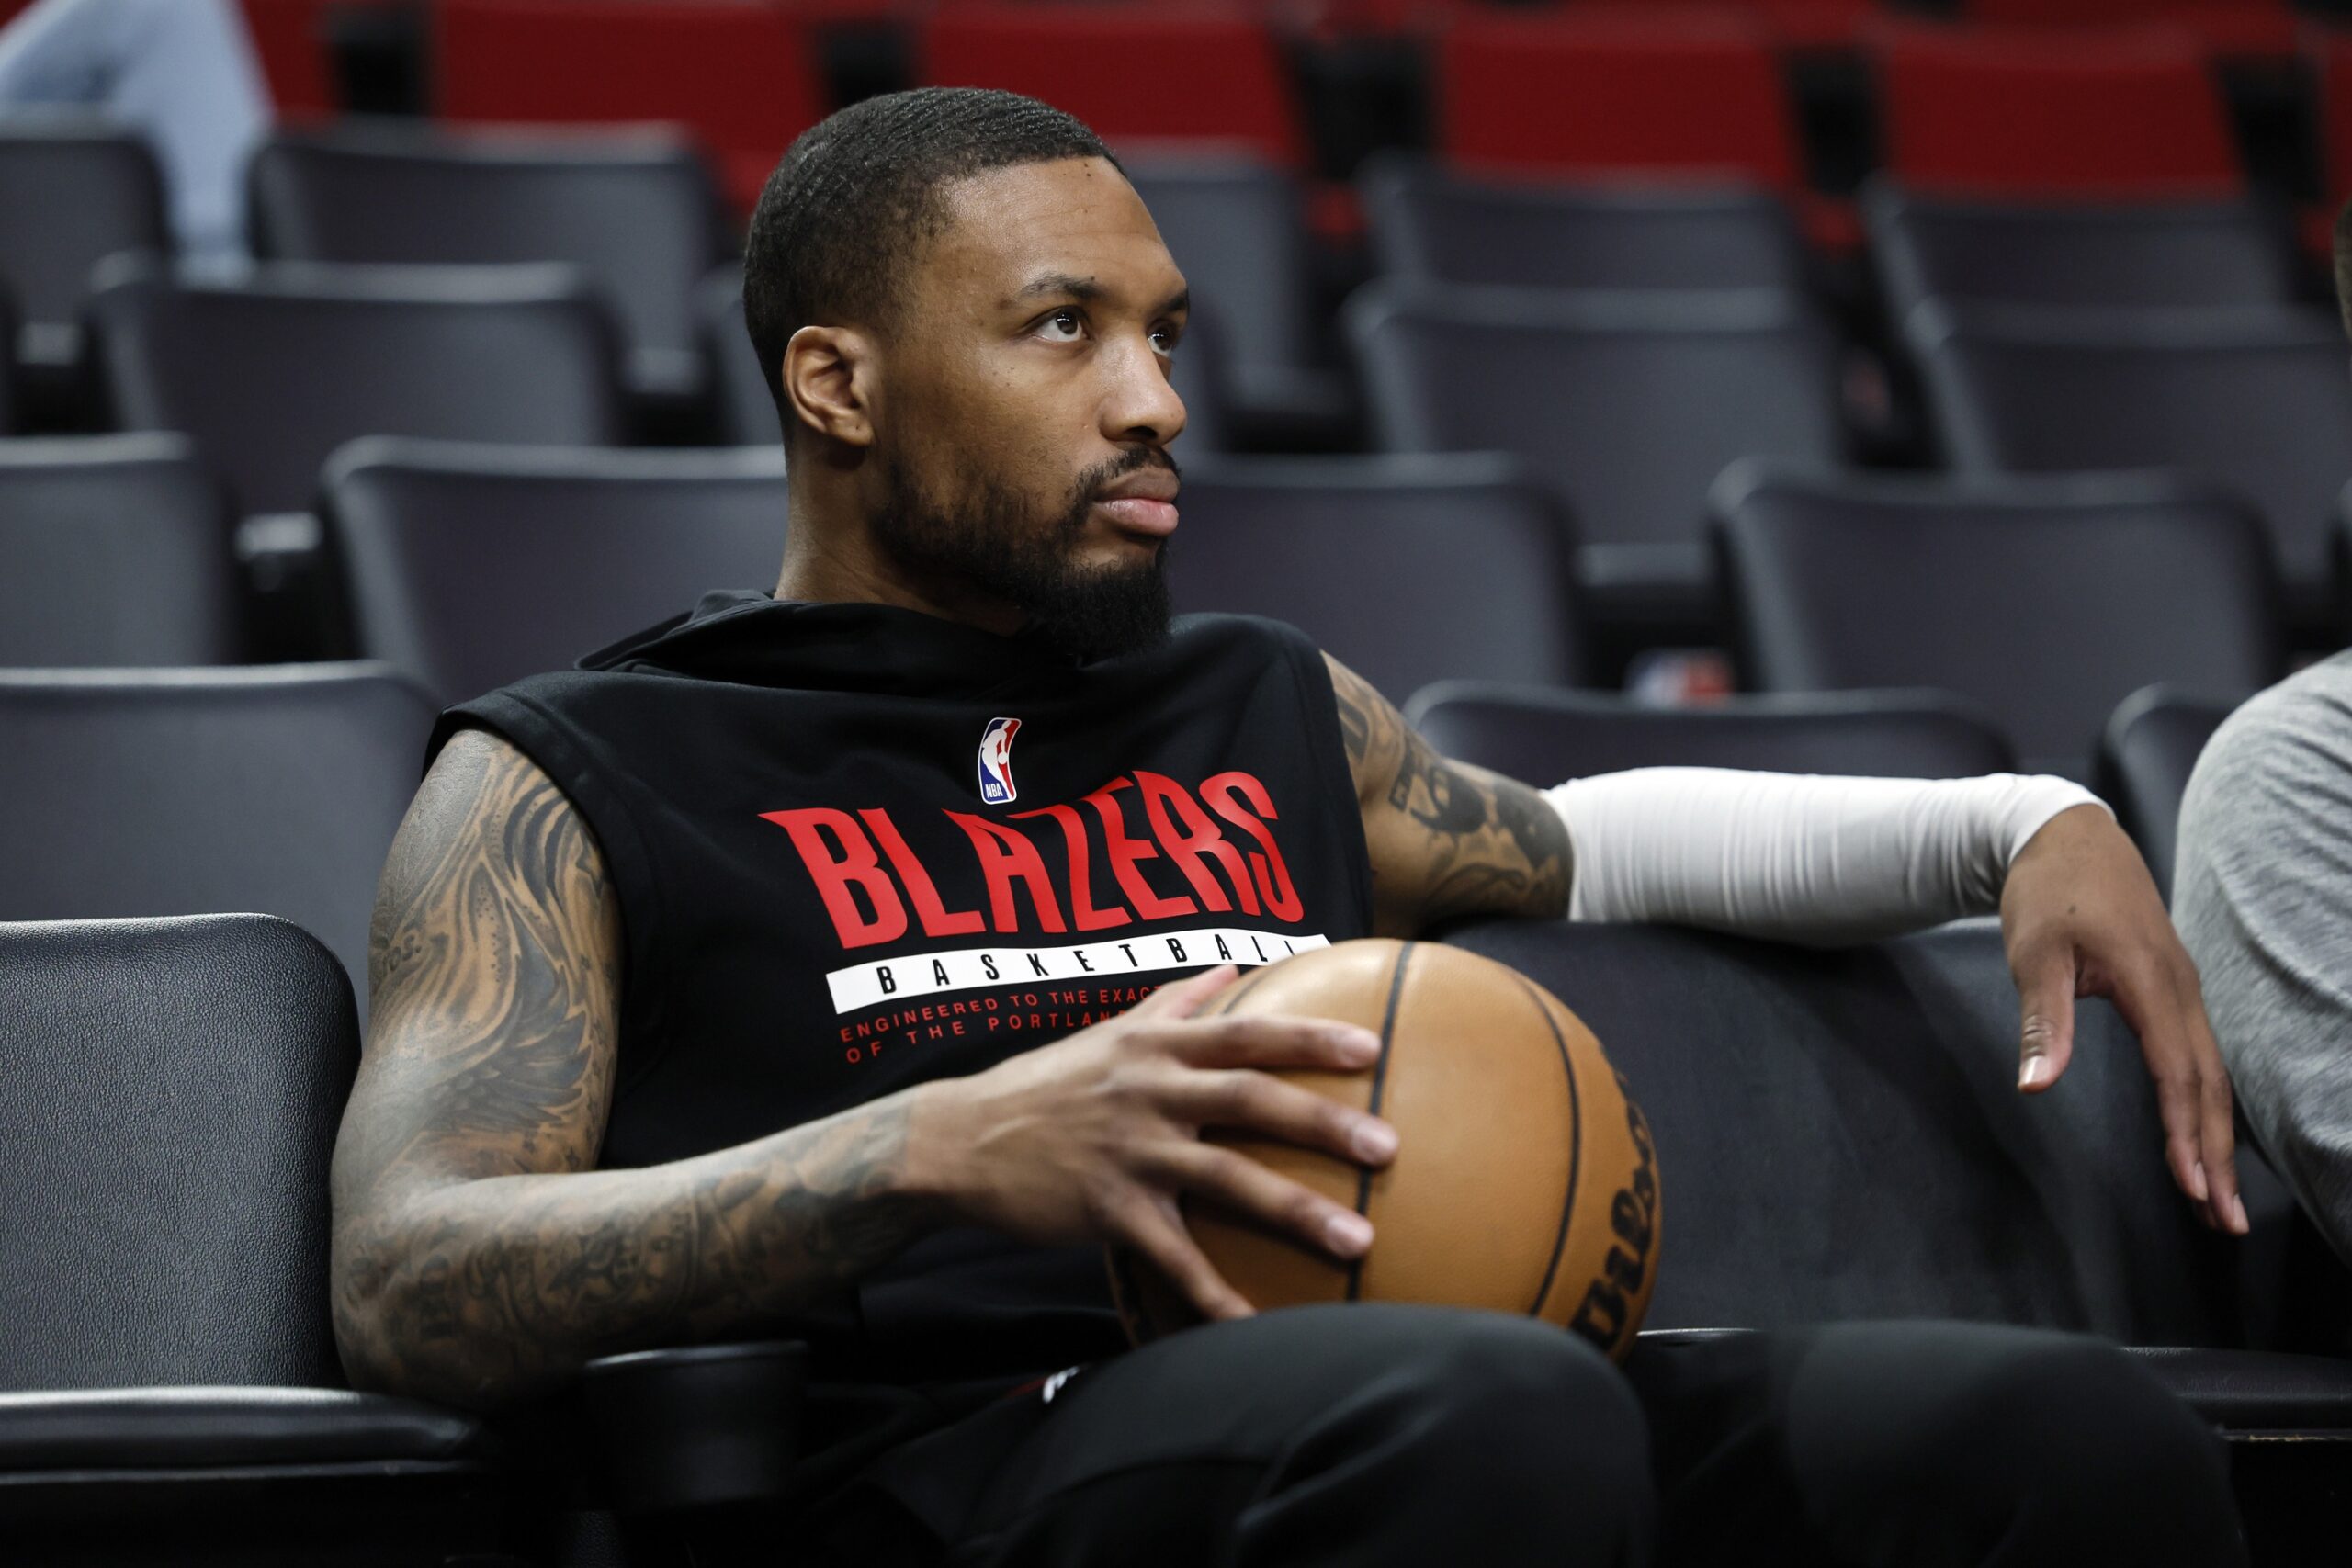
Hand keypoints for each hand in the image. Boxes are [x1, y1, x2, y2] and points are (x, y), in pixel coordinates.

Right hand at [903, 966, 1399, 1319]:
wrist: (958, 1139)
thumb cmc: (1043, 1084)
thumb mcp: (1109, 1033)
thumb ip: (1176, 1003)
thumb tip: (1233, 966)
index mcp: (1155, 1046)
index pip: (1246, 1033)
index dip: (1311, 1038)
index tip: (1373, 1049)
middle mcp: (1149, 1092)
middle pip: (1249, 1099)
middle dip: (1323, 1122)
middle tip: (1388, 1146)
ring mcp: (1130, 1151)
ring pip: (1226, 1179)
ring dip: (1296, 1211)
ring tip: (1359, 1240)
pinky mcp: (1107, 1209)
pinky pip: (1172, 1255)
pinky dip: (1214, 1293)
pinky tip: (1257, 1323)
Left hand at [2002, 804, 2245, 1233]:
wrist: (2068, 836)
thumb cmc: (2048, 893)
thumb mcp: (2033, 954)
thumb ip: (2044, 1022)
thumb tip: (2035, 1088)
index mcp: (2151, 983)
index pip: (2179, 1074)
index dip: (2187, 1134)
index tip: (2194, 1188)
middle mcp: (2180, 990)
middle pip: (2210, 1086)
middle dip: (2219, 1155)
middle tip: (2225, 1219)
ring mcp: (2183, 989)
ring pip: (2211, 1074)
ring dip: (2217, 1136)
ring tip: (2219, 1197)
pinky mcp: (2174, 989)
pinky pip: (2200, 1056)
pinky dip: (2206, 1103)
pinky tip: (2203, 1136)